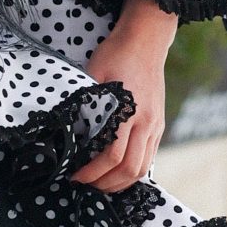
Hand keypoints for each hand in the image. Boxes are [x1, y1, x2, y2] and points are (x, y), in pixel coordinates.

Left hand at [72, 0, 176, 191]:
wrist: (146, 40)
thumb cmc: (116, 54)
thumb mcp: (93, 75)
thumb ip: (85, 103)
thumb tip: (68, 130)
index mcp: (129, 111)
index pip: (112, 155)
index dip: (93, 172)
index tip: (75, 176)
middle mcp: (146, 122)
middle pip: (131, 169)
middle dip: (106, 184)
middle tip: (86, 185)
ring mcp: (155, 125)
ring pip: (143, 168)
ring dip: (121, 182)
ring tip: (100, 184)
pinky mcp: (158, 124)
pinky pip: (149, 157)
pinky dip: (133, 171)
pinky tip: (117, 172)